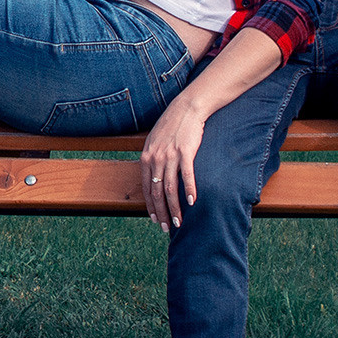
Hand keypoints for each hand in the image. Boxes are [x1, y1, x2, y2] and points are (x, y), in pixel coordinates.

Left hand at [138, 100, 204, 228]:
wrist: (186, 109)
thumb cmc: (171, 127)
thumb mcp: (154, 143)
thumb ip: (152, 160)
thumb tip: (152, 178)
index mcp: (146, 158)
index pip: (146, 189)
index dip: (150, 206)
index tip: (154, 220)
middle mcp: (156, 159)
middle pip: (156, 192)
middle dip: (161, 213)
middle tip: (166, 228)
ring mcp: (170, 156)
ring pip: (170, 188)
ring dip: (174, 208)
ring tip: (178, 222)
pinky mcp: (185, 152)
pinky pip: (186, 175)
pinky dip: (189, 190)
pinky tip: (191, 202)